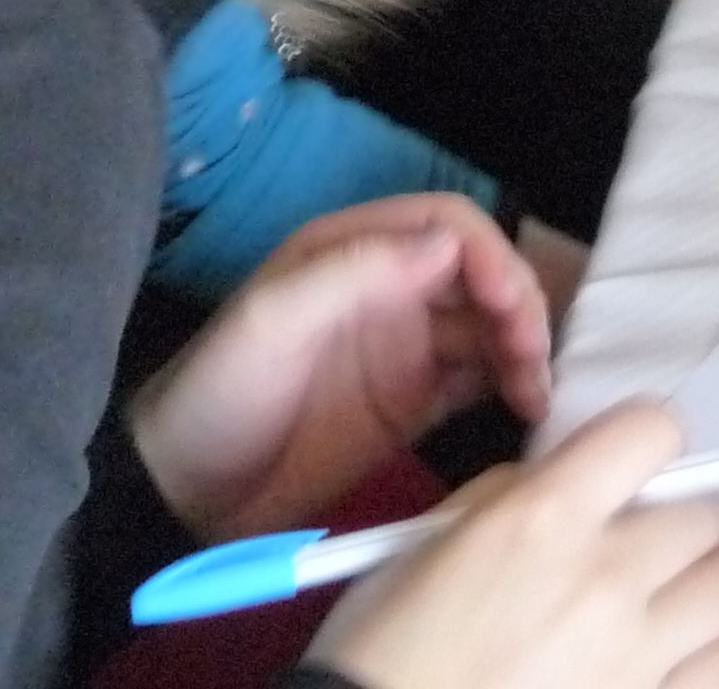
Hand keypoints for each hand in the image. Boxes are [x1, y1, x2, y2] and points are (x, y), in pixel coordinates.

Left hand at [131, 195, 552, 540]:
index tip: (508, 304)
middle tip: (530, 360)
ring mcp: (405, 347)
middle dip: (518, 305)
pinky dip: (513, 386)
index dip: (489, 256)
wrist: (184, 493)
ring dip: (524, 347)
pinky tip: (528, 409)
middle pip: (482, 274)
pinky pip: (481, 380)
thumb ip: (353, 272)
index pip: (448, 226)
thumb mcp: (271, 320)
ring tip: (533, 394)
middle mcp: (389, 287)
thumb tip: (448, 244)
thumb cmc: (218, 393)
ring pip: (491, 326)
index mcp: (354, 250)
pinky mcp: (414, 404)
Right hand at [313, 402, 718, 688]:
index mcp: (544, 519)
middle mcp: (604, 580)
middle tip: (657, 549)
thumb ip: (521, 497)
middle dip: (687, 524)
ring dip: (715, 591)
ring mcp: (636, 658)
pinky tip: (684, 661)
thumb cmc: (389, 649)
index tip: (641, 471)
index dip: (652, 446)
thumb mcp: (434, 544)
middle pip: (713, 516)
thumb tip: (589, 485)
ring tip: (682, 606)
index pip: (657, 433)